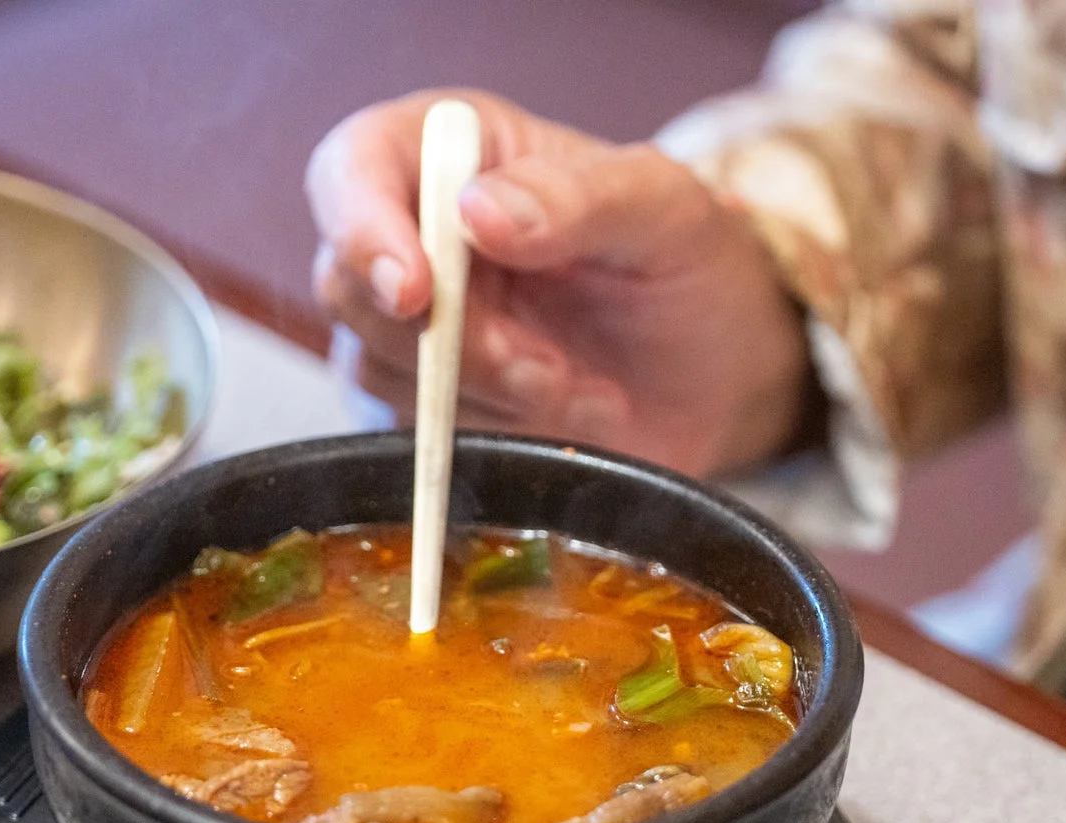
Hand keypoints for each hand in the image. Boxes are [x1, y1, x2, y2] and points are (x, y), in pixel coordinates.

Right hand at [305, 89, 812, 477]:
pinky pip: (411, 425)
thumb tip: (475, 214)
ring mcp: (413, 322)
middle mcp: (416, 230)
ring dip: (481, 389)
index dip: (363, 227)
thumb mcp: (664, 210)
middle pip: (348, 281)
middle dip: (449, 338)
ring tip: (575, 384)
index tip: (415, 291)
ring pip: (375, 363)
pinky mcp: (425, 399)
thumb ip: (577, 198)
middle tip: (542, 363)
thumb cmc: (689, 267)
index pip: (355, 167)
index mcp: (456, 150)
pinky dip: (490, 429)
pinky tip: (563, 410)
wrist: (718, 375)